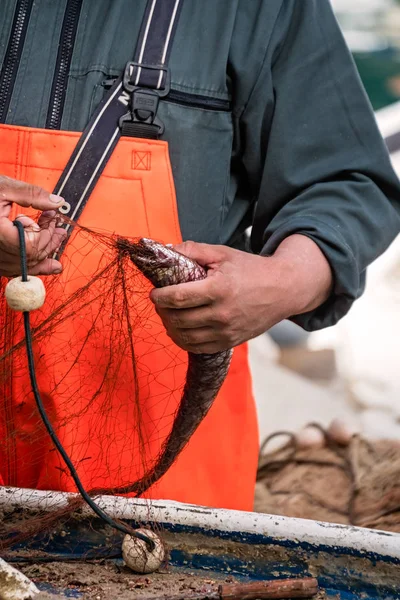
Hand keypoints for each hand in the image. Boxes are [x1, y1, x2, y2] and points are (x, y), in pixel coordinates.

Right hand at [0, 175, 66, 276]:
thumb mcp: (3, 187)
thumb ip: (31, 195)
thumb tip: (57, 203)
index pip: (29, 244)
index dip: (46, 233)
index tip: (53, 218)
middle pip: (28, 257)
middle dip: (48, 243)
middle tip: (60, 230)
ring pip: (21, 267)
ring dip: (42, 256)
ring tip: (56, 242)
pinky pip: (10, 270)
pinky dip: (28, 267)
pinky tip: (45, 265)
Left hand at [151, 235, 332, 353]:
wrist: (283, 290)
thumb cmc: (251, 269)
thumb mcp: (222, 254)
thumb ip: (193, 250)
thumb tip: (164, 250)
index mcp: (219, 289)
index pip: (178, 297)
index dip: (160, 297)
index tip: (154, 294)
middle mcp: (222, 313)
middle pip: (179, 319)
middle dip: (163, 311)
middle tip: (160, 303)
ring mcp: (226, 331)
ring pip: (185, 337)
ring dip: (170, 327)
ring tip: (168, 316)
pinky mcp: (230, 342)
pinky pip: (198, 348)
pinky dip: (183, 340)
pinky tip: (180, 330)